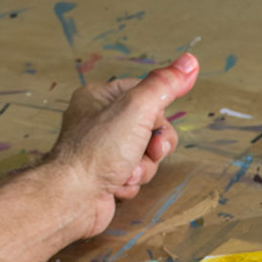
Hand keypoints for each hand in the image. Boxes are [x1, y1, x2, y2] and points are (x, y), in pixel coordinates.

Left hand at [46, 53, 196, 237]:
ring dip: (143, 167)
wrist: (72, 199)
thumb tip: (188, 62)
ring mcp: (102, 150)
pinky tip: (116, 185)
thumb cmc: (96, 151)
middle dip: (153, 146)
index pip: (146, 95)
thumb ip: (164, 85)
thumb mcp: (137, 108)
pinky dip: (131, 182)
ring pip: (145, 155)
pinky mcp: (106, 176)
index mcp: (100, 97)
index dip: (157, 113)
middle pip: (150, 127)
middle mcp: (99, 122)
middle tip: (148, 152)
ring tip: (126, 172)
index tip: (153, 122)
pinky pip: (134, 175)